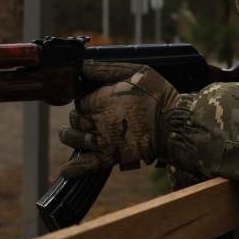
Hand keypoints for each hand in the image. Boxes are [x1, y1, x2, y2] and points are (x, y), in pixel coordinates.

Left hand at [58, 61, 179, 178]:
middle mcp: (97, 120)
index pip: (80, 102)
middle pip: (75, 120)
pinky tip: (66, 171)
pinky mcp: (111, 157)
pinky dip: (74, 169)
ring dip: (69, 136)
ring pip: (74, 139)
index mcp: (101, 99)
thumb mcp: (136, 72)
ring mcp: (103, 140)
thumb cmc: (157, 95)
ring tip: (67, 134)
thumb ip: (108, 69)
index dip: (83, 102)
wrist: (173, 123)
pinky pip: (87, 164)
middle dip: (76, 118)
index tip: (90, 102)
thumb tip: (84, 66)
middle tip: (82, 117)